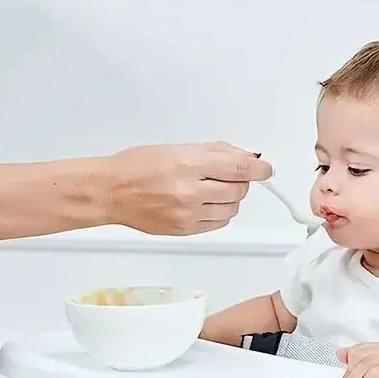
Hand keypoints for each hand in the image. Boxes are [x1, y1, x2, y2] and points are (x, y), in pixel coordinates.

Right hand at [102, 142, 272, 235]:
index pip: (239, 168)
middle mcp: (190, 191)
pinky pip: (217, 223)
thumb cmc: (138, 167)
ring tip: (209, 190)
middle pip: (238, 190)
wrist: (112, 192)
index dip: (259, 170)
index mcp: (188, 164)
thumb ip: (215, 152)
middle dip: (239, 182)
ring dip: (229, 199)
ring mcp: (188, 214)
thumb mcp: (178, 148)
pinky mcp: (185, 230)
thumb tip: (246, 157)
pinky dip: (218, 213)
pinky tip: (202, 204)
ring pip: (231, 209)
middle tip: (225, 176)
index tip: (266, 170)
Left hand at [337, 343, 378, 377]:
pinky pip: (378, 371)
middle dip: (351, 371)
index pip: (358, 349)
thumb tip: (340, 353)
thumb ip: (356, 362)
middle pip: (359, 354)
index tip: (347, 375)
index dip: (349, 362)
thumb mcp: (369, 371)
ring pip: (367, 362)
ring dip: (356, 377)